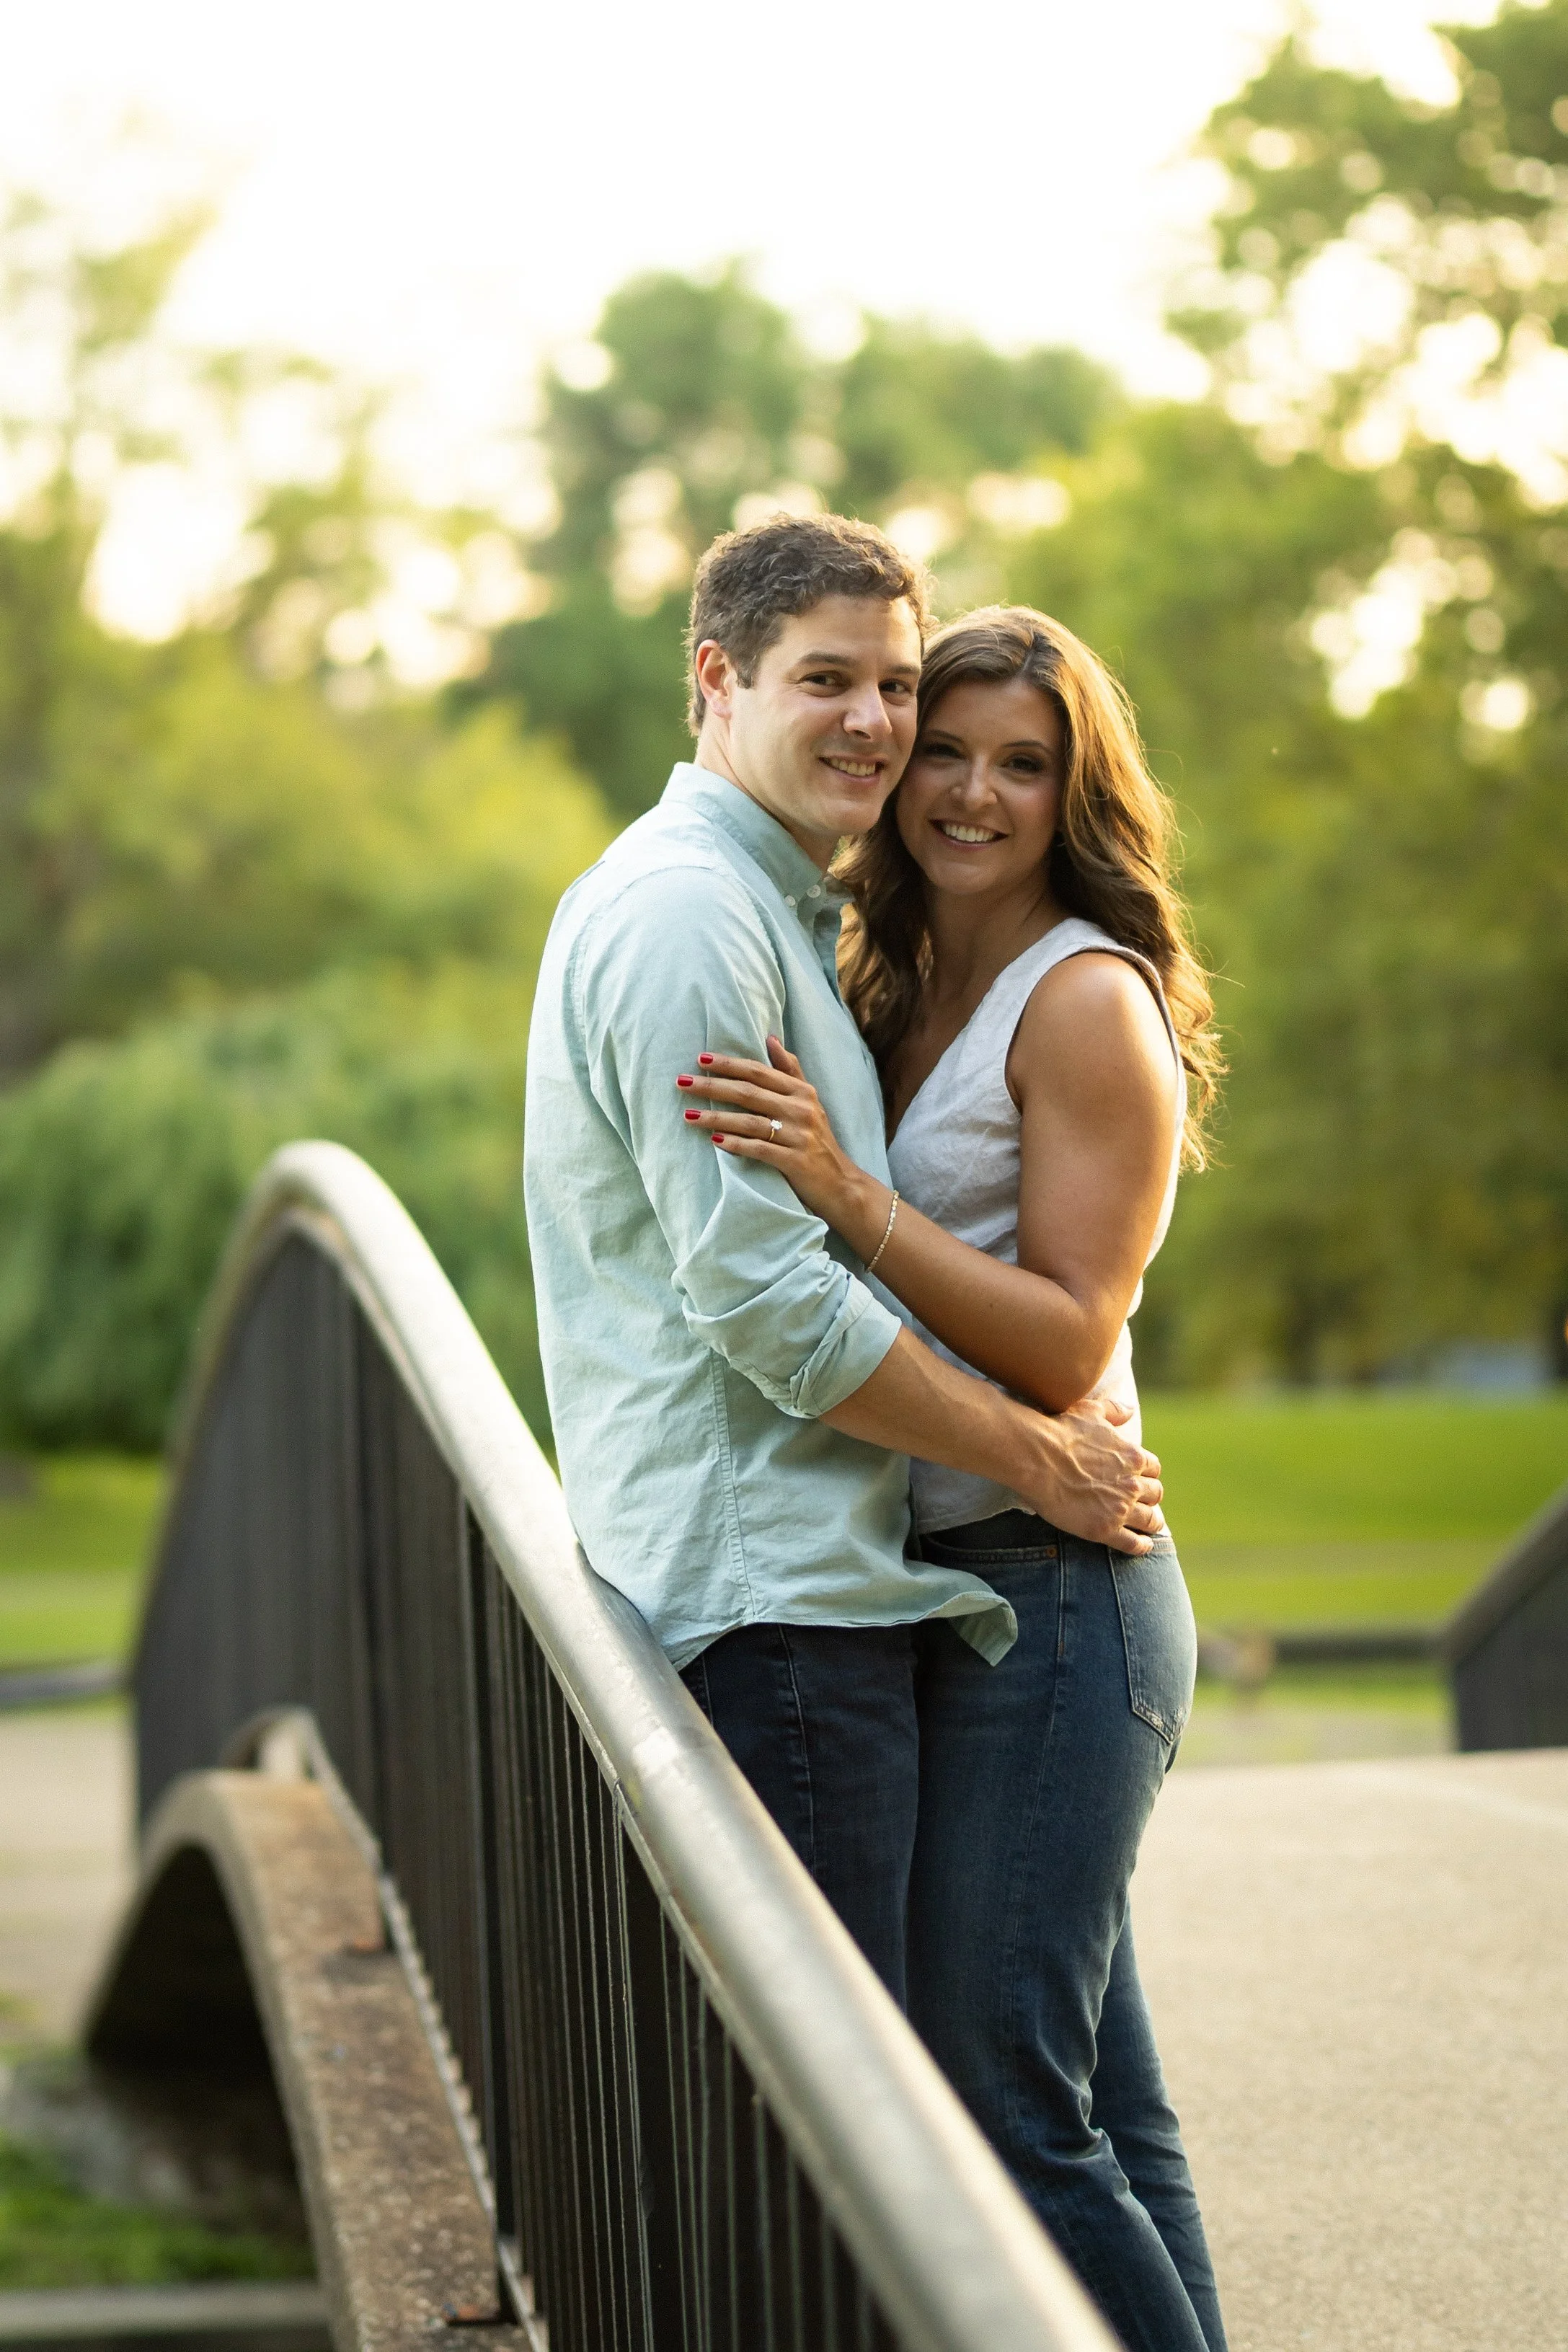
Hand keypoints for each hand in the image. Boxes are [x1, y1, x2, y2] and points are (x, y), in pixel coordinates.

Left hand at [676, 1036, 884, 1248]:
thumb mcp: (809, 1101)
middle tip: (682, 1082)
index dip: (729, 1064)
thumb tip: (771, 1038)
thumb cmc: (817, 1139)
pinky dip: (736, 1144)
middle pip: (749, 1093)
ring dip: (716, 1117)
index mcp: (801, 1091)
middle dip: (713, 1086)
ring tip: (688, 1115)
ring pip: (750, 1121)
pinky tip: (714, 1140)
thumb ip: (790, 1070)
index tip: (701, 1059)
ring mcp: (798, 1136)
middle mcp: (801, 1109)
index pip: (759, 1071)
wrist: (841, 1183)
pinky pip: (760, 1149)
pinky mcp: (795, 1161)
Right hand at [1017, 1394, 1164, 1555]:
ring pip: (1151, 1520)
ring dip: (1152, 1523)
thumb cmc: (1061, 1432)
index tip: (1140, 1479)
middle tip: (1143, 1503)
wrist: (1036, 1458)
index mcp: (1132, 1457)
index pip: (1153, 1469)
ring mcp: (1120, 1508)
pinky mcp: (1105, 1529)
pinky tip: (1142, 1546)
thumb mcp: (1091, 1412)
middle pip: (1155, 1495)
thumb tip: (1129, 1410)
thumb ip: (1114, 1411)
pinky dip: (1141, 1546)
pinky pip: (1134, 1543)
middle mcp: (1132, 1484)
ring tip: (1148, 1527)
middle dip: (1150, 1498)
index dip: (1147, 1474)